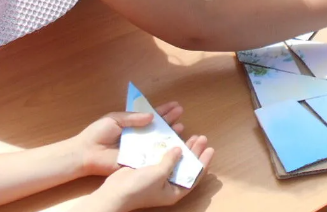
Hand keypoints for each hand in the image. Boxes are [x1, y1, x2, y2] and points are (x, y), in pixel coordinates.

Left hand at [74, 103, 184, 176]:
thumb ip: (133, 117)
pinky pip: (151, 156)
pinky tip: (173, 145)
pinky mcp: (137, 160)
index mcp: (132, 123)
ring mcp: (138, 148)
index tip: (175, 105)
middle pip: (157, 126)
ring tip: (181, 126)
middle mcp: (138, 135)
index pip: (150, 115)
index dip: (163, 110)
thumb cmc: (98, 133)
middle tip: (181, 112)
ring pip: (158, 140)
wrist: (87, 153)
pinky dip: (162, 152)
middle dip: (169, 119)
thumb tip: (152, 116)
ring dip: (170, 134)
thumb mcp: (115, 118)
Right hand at [92, 136, 213, 209]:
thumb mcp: (159, 174)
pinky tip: (173, 137)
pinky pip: (164, 156)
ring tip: (192, 135)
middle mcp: (169, 184)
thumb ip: (171, 161)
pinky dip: (169, 147)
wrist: (116, 192)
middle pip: (187, 166)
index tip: (210, 148)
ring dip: (184, 148)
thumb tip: (180, 149)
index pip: (194, 176)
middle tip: (201, 137)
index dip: (203, 162)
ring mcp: (159, 176)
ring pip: (176, 160)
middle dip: (195, 152)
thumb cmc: (139, 188)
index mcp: (175, 191)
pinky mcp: (149, 169)